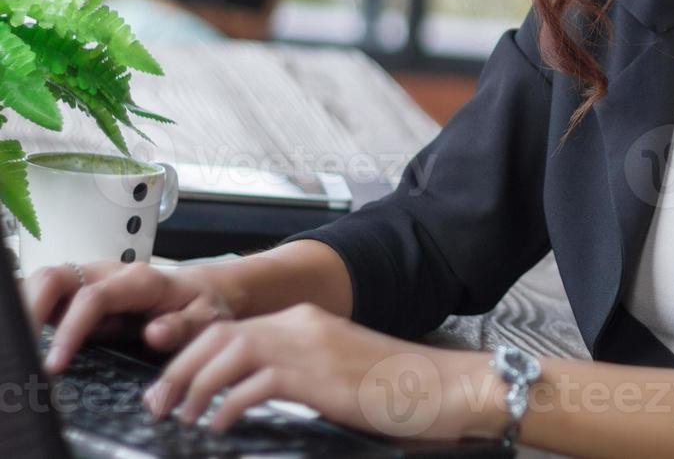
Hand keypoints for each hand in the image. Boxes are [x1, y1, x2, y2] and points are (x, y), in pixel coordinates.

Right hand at [24, 261, 237, 372]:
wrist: (207, 290)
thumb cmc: (205, 305)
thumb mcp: (208, 319)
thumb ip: (184, 327)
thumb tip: (154, 333)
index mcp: (141, 281)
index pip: (93, 298)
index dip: (70, 330)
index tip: (56, 363)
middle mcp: (111, 273)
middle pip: (55, 277)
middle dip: (31, 308)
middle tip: (22, 349)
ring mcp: (93, 279)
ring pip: (45, 281)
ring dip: (28, 308)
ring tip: (23, 346)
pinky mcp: (82, 290)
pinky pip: (49, 293)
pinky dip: (34, 311)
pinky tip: (31, 337)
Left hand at [141, 304, 502, 440]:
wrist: (442, 386)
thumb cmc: (396, 388)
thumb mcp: (336, 372)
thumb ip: (298, 373)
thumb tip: (255, 395)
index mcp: (306, 320)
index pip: (231, 326)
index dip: (192, 353)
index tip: (171, 384)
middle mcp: (302, 324)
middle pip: (220, 334)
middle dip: (180, 368)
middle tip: (159, 402)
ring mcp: (310, 345)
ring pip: (229, 353)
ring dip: (195, 385)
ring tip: (181, 416)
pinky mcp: (317, 373)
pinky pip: (254, 384)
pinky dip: (227, 405)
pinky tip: (219, 425)